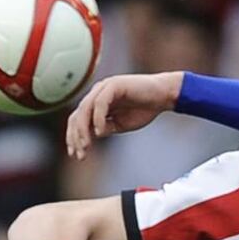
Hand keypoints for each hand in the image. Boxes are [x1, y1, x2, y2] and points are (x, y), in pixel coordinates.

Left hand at [66, 72, 183, 159]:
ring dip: (83, 130)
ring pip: (85, 110)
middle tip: (80, 154)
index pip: (78, 119)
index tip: (76, 154)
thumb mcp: (121, 124)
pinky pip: (100, 103)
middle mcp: (97, 93)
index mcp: (97, 102)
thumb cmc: (145, 108)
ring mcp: (104, 88)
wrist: (164, 95)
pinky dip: (98, 119)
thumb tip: (92, 135)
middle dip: (76, 136)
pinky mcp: (113, 85)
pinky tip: (100, 132)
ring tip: (87, 146)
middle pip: (77, 116)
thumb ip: (106, 128)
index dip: (74, 137)